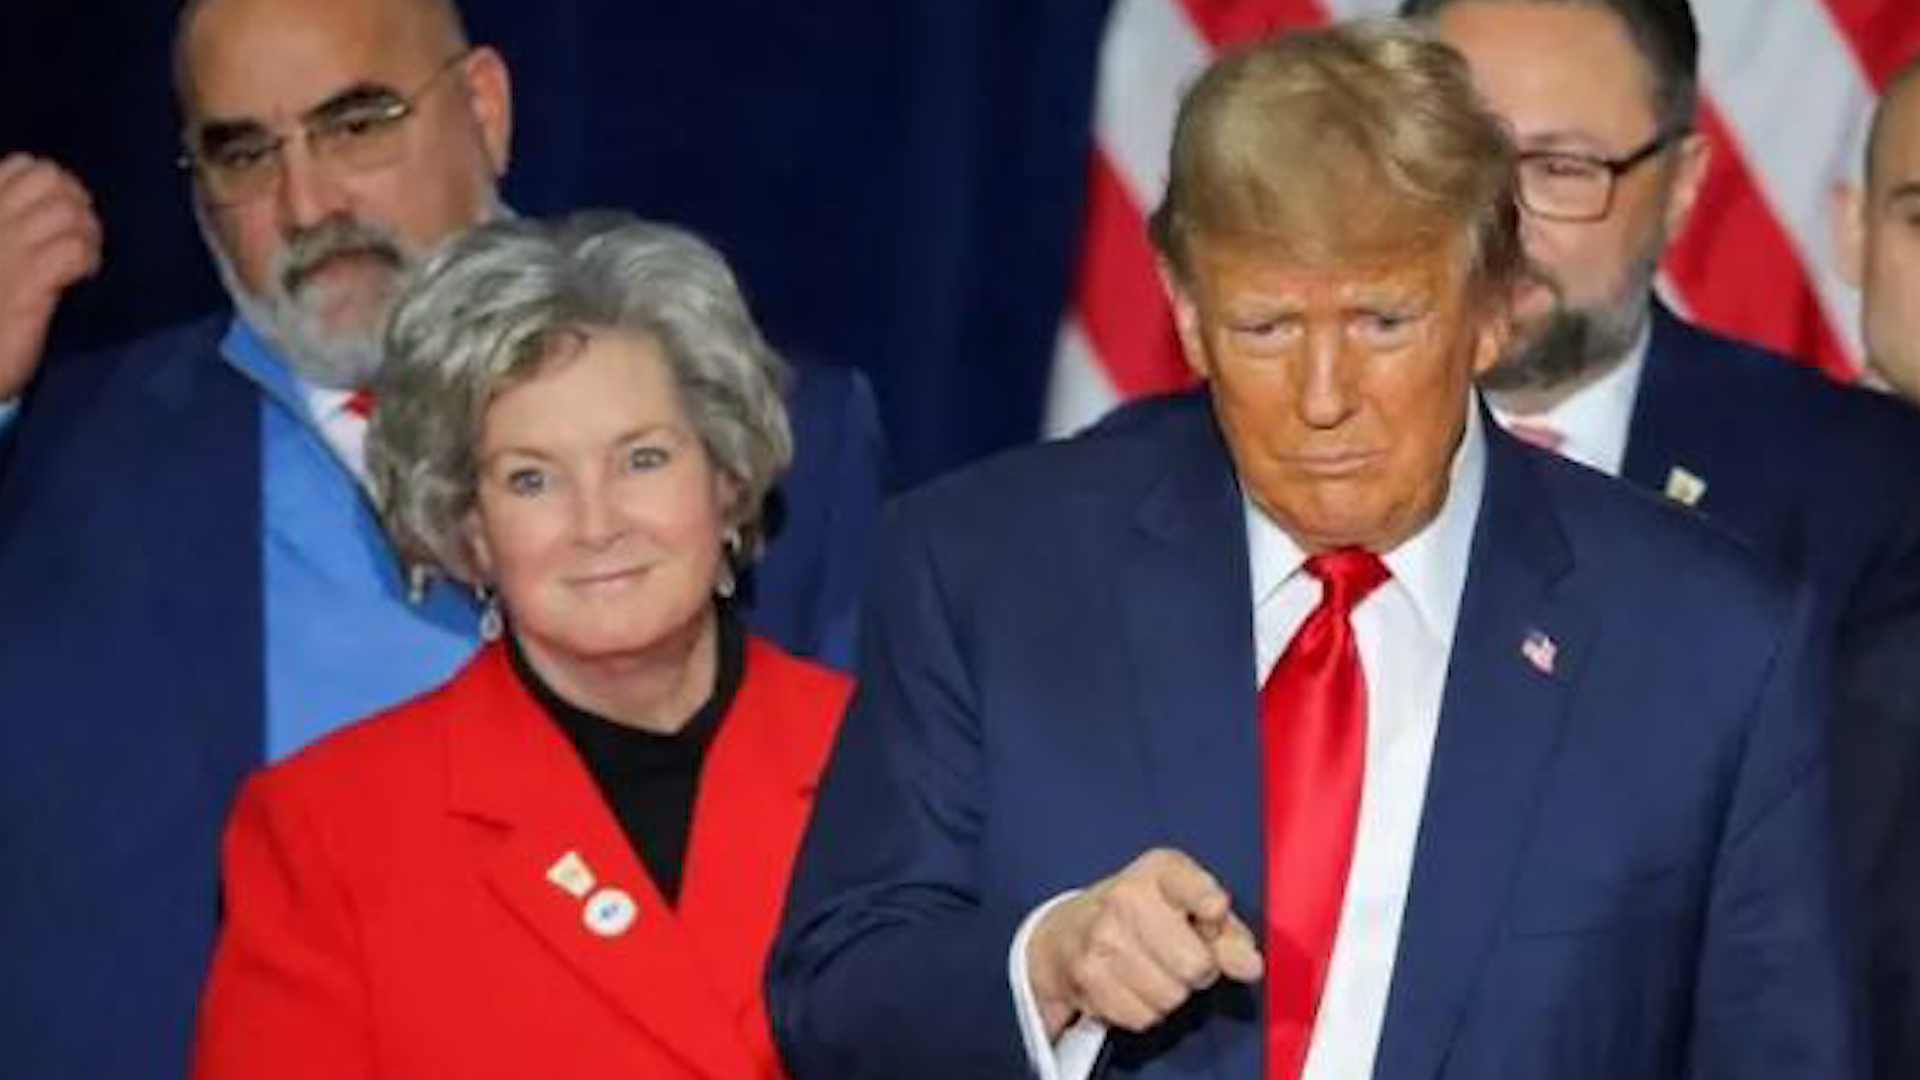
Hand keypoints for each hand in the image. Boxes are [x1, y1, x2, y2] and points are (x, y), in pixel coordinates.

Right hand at [0, 153, 101, 399]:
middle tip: (80, 236)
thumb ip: (13, 223)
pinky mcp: (28, 284)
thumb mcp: (0, 253)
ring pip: (67, 210)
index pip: (25, 166)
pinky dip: (87, 259)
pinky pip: (73, 249)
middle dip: (78, 203)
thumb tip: (58, 201)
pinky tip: (80, 275)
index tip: (64, 214)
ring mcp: (6, 250)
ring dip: (87, 233)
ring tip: (82, 259)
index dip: (57, 184)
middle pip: (51, 178)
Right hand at [1026, 848, 1262, 1039]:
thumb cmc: (1141, 915)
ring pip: (1172, 997)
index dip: (1210, 906)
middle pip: (1196, 965)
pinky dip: (1144, 1010)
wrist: (1065, 933)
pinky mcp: (1088, 977)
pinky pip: (1144, 1017)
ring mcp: (1102, 938)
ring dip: (1170, 993)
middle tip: (1178, 955)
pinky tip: (1131, 985)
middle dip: (1197, 970)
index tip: (1213, 911)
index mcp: (1159, 870)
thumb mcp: (1188, 906)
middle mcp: (1126, 898)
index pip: (1197, 890)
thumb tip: (1250, 966)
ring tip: (1152, 969)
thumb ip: (1228, 933)